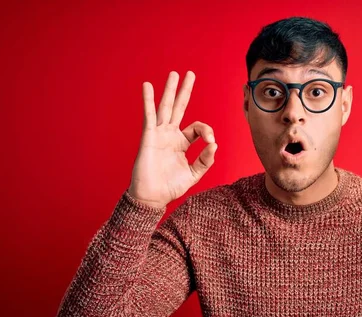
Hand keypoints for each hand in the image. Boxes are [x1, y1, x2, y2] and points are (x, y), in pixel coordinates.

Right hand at [128, 71, 217, 207]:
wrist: (152, 197)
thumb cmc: (170, 187)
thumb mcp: (194, 174)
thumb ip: (205, 160)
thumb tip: (214, 145)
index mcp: (181, 143)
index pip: (197, 128)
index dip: (206, 131)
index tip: (211, 143)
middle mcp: (170, 135)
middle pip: (179, 108)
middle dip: (185, 91)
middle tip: (190, 74)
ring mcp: (159, 134)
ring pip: (165, 108)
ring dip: (169, 90)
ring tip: (174, 74)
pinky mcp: (149, 137)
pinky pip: (149, 116)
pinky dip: (148, 101)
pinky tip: (147, 86)